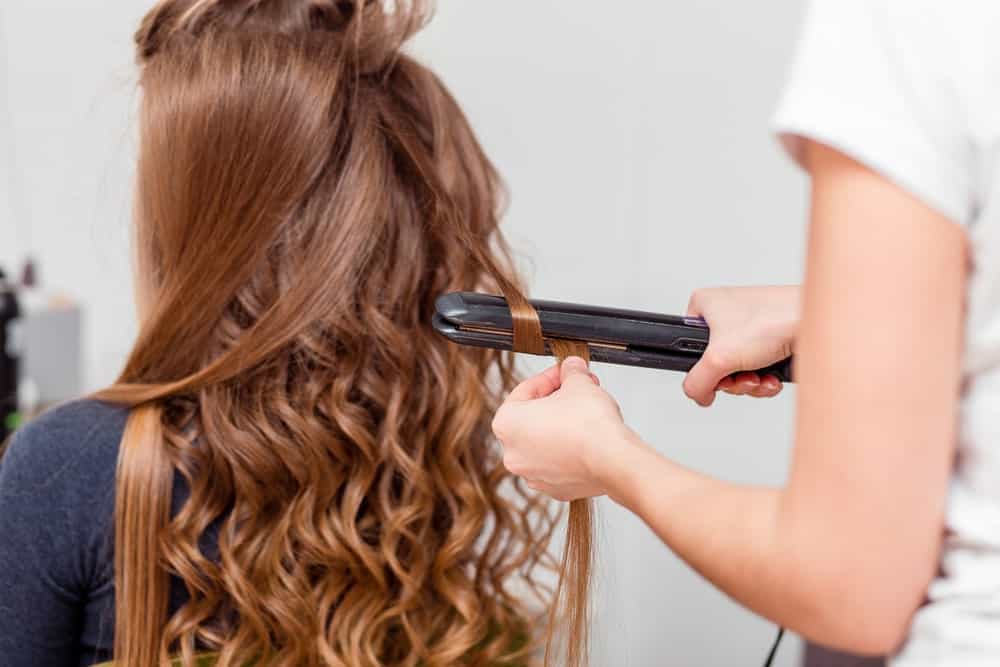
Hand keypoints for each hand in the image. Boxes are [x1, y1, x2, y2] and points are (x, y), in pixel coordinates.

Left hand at [492, 357, 638, 501]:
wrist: (614, 459)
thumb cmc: (590, 424)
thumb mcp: (578, 382)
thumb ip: (570, 371)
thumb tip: (571, 367)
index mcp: (506, 423)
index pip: (525, 391)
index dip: (549, 377)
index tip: (564, 373)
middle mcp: (513, 453)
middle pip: (533, 418)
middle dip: (556, 401)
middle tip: (577, 390)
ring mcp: (533, 475)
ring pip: (545, 443)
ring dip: (562, 426)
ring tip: (585, 414)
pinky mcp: (556, 489)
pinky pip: (560, 463)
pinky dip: (570, 451)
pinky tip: (588, 439)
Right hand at [684, 286, 799, 406]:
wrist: (817, 323)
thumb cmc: (774, 319)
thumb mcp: (719, 357)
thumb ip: (696, 382)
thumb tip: (697, 395)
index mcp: (706, 305)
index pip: (688, 346)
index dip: (702, 368)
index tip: (716, 375)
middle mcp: (727, 313)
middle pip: (716, 364)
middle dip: (732, 379)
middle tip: (743, 375)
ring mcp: (751, 326)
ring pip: (739, 369)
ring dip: (750, 382)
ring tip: (761, 376)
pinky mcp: (771, 339)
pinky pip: (759, 369)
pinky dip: (766, 379)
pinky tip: (773, 376)